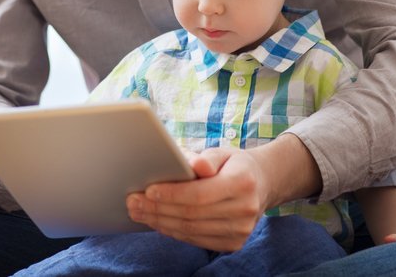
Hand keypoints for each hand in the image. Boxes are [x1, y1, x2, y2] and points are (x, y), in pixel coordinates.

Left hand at [126, 147, 267, 251]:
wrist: (263, 185)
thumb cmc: (234, 165)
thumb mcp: (223, 152)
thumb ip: (207, 158)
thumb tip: (195, 165)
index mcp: (242, 183)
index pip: (199, 194)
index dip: (171, 194)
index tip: (148, 190)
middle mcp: (244, 210)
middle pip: (192, 215)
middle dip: (158, 209)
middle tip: (133, 202)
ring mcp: (241, 231)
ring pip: (191, 230)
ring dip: (161, 222)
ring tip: (139, 212)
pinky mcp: (234, 244)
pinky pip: (196, 240)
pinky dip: (174, 232)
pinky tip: (157, 222)